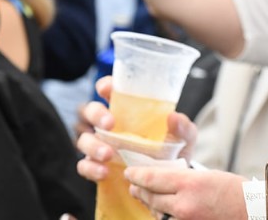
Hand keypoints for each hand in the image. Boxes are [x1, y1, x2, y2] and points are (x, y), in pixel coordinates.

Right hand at [75, 77, 198, 180]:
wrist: (168, 181)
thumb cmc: (173, 151)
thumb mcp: (184, 138)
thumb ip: (183, 127)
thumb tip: (174, 117)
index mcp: (128, 110)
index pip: (110, 91)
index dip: (105, 86)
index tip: (106, 88)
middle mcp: (110, 125)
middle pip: (90, 110)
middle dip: (96, 114)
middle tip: (110, 124)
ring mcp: (101, 145)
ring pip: (83, 139)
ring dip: (93, 145)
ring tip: (108, 155)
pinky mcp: (97, 166)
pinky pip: (84, 165)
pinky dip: (90, 168)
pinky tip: (104, 172)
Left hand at [125, 167, 247, 219]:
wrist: (254, 213)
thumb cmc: (236, 193)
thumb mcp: (208, 176)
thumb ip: (184, 179)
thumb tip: (164, 179)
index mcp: (190, 184)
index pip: (153, 178)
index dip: (137, 175)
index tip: (130, 172)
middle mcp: (184, 205)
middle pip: (151, 196)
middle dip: (140, 190)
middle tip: (133, 185)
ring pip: (157, 213)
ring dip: (150, 204)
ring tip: (145, 197)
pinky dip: (163, 216)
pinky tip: (161, 212)